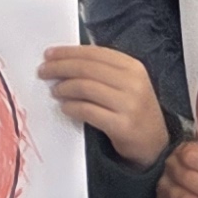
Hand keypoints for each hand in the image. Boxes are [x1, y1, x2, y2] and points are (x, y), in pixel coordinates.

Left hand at [41, 44, 170, 168]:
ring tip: (54, 91)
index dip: (69, 52)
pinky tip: (64, 108)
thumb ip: (103, 71)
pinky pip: (88, 111)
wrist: (154, 145)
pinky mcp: (122, 125)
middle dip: (60, 67)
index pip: (95, 53)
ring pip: (85, 88)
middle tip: (43, 71)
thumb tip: (66, 60)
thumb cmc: (134, 110)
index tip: (49, 54)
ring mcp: (129, 104)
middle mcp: (133, 83)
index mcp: (133, 67)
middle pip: (87, 68)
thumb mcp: (127, 84)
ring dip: (64, 88)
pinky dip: (72, 107)